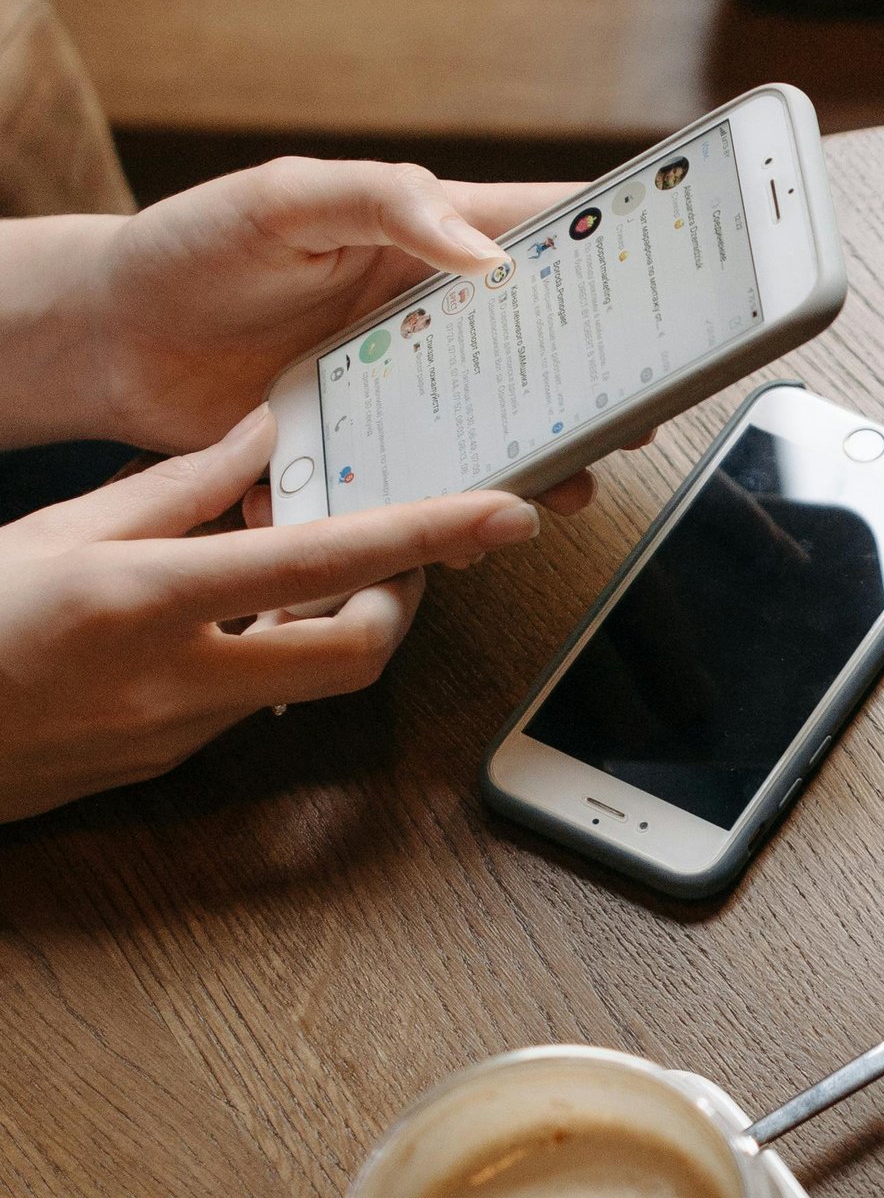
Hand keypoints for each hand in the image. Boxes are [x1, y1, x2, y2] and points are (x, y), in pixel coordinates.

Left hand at [0, 156, 595, 513]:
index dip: (616, 253)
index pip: (545, 234)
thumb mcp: (285, 200)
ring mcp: (400, 388)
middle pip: (543, 350)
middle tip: (638, 418)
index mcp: (427, 240)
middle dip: (598, 385)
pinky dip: (436, 512)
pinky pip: (418, 487)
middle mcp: (429, 317)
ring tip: (558, 492)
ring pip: (496, 431)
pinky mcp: (362, 450)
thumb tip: (486, 256)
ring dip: (533, 465)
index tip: (679, 277)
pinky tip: (447, 529)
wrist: (108, 338)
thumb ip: (386, 206)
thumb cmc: (192, 246)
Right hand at [0, 408, 544, 822]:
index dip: (427, 538)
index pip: (323, 564)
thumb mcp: (62, 528)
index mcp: (143, 599)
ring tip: (305, 571)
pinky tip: (239, 618)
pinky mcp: (164, 766)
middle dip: (399, 603)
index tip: (505, 516)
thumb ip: (179, 484)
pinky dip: (269, 659)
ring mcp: (173, 737)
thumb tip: (266, 431)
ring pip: (306, 684)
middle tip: (397, 552)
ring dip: (331, 630)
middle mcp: (173, 680)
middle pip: (355, 654)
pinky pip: (251, 708)